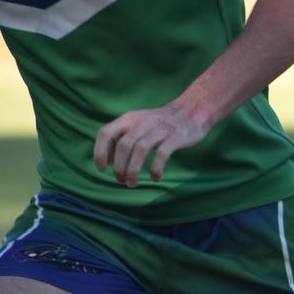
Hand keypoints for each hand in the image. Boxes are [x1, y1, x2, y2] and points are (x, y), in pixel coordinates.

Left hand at [94, 103, 208, 186]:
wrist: (194, 110)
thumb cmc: (162, 122)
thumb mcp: (139, 123)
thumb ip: (123, 137)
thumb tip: (106, 160)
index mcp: (130, 118)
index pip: (106, 133)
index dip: (100, 152)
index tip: (102, 169)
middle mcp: (143, 122)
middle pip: (123, 145)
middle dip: (119, 167)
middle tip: (121, 181)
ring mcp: (160, 129)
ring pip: (140, 149)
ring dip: (133, 170)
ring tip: (132, 184)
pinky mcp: (176, 137)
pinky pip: (162, 154)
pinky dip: (155, 168)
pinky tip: (155, 177)